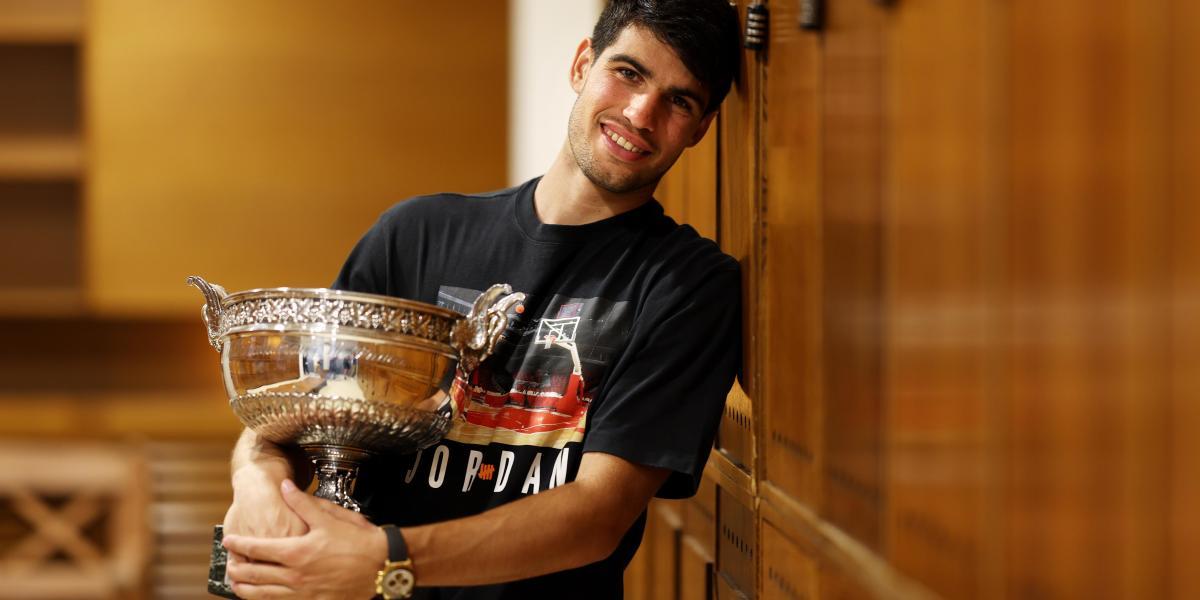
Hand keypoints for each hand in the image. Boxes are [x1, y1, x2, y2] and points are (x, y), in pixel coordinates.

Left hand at [222, 479, 387, 599]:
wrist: (382, 565)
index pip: (258, 548)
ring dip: (245, 589)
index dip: (239, 544)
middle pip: (255, 574)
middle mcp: (295, 575)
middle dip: (237, 569)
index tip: (229, 540)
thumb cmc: (359, 541)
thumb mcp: (330, 517)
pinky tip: (263, 599)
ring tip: (236, 585)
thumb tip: (286, 486)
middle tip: (228, 564)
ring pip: (263, 595)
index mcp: (296, 551)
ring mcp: (303, 593)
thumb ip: (303, 502)